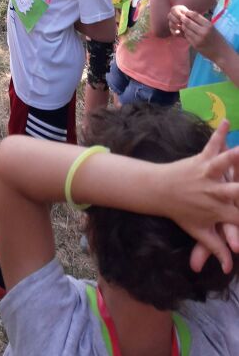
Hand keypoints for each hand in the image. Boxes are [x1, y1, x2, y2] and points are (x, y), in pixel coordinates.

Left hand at [161, 121, 238, 271]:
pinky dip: (219, 133)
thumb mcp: (200, 233)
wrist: (158, 191)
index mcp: (217, 212)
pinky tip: (225, 121)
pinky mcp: (201, 160)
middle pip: (237, 192)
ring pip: (224, 164)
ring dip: (235, 157)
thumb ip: (216, 249)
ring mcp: (207, 175)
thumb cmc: (182, 213)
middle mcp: (215, 193)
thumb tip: (227, 269)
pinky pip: (211, 145)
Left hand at [170, 5, 223, 60]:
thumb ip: (202, 22)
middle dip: (183, 19)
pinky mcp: (195, 45)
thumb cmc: (217, 38)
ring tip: (183, 25)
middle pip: (188, 22)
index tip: (186, 12)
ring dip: (183, 26)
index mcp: (209, 25)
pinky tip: (187, 32)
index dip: (188, 12)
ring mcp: (198, 39)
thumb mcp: (212, 28)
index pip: (195, 15)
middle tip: (181, 18)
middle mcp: (203, 31)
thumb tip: (190, 14)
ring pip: (186, 29)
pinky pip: (187, 36)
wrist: (221, 53)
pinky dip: (185, 33)